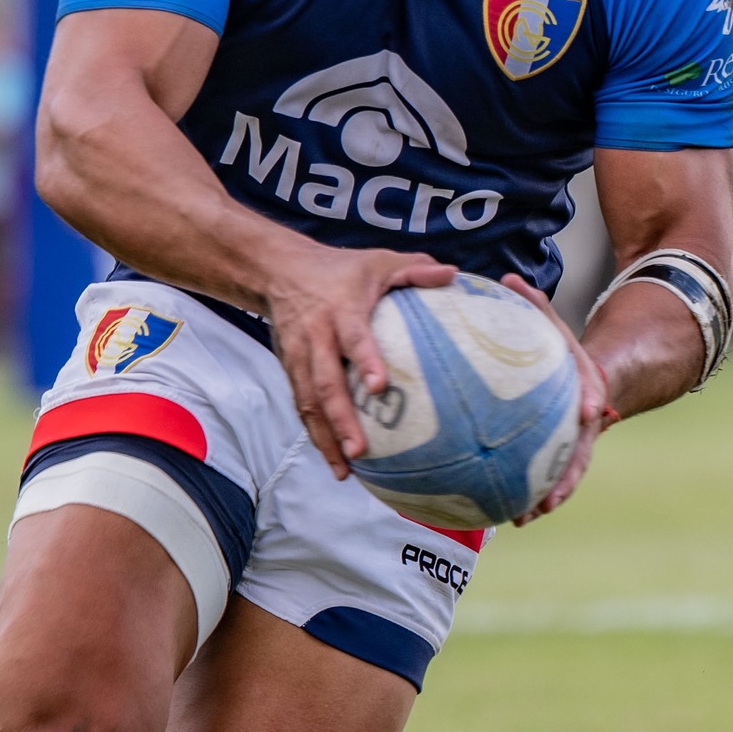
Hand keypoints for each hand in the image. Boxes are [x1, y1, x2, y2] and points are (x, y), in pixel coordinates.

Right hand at [264, 243, 454, 476]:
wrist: (279, 269)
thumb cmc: (342, 269)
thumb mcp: (378, 260)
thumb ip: (415, 269)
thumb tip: (453, 274)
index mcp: (340, 309)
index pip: (353, 337)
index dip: (365, 360)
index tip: (380, 387)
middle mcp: (315, 336)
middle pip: (325, 382)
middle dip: (340, 419)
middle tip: (359, 451)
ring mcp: (299, 355)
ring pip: (308, 401)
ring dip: (325, 437)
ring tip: (344, 470)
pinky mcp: (290, 369)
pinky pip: (302, 405)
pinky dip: (316, 434)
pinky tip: (335, 461)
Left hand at [499, 273, 608, 521]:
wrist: (589, 376)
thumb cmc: (562, 349)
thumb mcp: (553, 325)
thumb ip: (535, 306)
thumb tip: (509, 280)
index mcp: (587, 389)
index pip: (592, 397)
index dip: (590, 405)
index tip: (588, 414)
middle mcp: (584, 421)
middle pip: (579, 453)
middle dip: (565, 479)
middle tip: (546, 502)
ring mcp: (573, 440)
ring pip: (562, 472)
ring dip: (545, 496)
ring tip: (521, 519)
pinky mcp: (556, 452)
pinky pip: (544, 474)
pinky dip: (528, 492)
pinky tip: (502, 511)